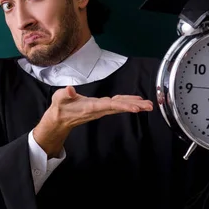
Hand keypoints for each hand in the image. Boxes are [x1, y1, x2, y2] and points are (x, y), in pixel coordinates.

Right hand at [33, 86, 152, 156]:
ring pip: (120, 106)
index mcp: (91, 107)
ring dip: (134, 105)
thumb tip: (70, 89)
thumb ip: (65, 94)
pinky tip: (135, 102)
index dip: (124, 107)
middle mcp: (99, 109)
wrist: (60, 119)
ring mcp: (101, 109)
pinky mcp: (101, 107)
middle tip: (150, 106)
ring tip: (148, 105)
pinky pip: (117, 105)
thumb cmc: (60, 107)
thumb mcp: (59, 98)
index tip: (136, 109)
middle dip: (135, 107)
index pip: (110, 106)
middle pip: (120, 107)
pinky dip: (127, 103)